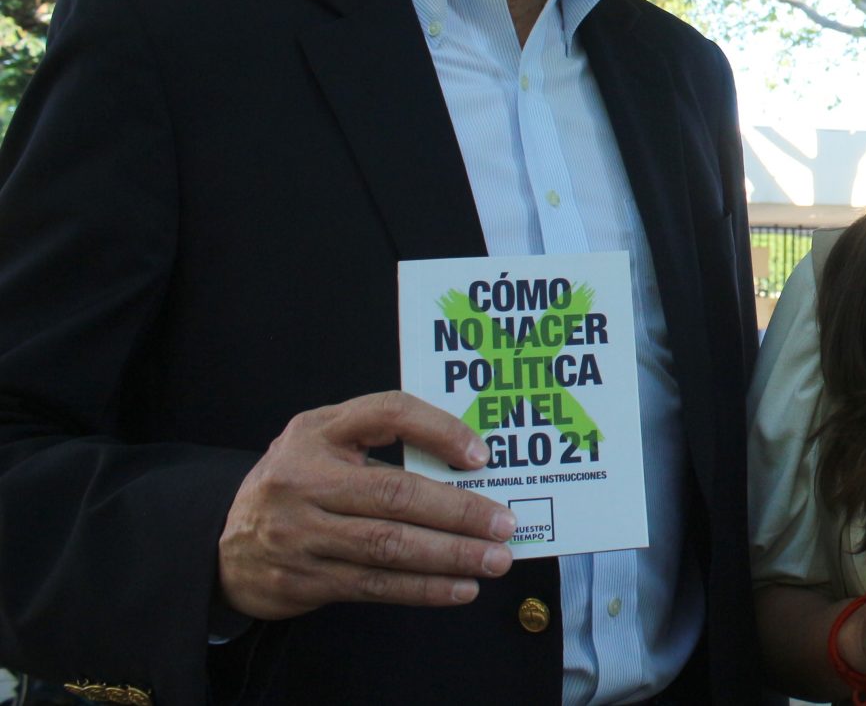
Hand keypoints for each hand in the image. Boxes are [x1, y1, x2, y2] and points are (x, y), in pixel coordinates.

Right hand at [217, 391, 515, 618]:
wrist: (224, 544)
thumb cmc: (298, 482)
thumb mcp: (324, 442)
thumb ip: (382, 442)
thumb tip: (469, 464)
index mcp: (318, 431)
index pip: (388, 413)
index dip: (439, 430)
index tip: (481, 456)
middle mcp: (304, 479)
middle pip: (395, 494)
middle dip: (458, 511)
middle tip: (504, 523)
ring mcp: (300, 533)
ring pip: (389, 546)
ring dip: (450, 556)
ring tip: (495, 560)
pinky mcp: (303, 579)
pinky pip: (375, 585)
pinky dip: (423, 589)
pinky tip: (460, 588)